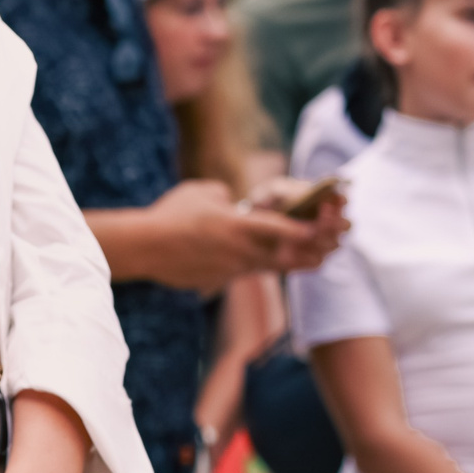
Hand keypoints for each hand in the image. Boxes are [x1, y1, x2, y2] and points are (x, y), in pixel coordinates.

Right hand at [145, 181, 344, 291]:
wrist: (145, 247)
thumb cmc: (171, 214)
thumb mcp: (201, 192)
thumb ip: (225, 196)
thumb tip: (233, 203)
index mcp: (239, 225)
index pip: (283, 228)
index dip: (308, 229)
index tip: (326, 228)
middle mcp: (241, 250)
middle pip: (286, 256)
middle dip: (312, 253)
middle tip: (328, 251)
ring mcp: (230, 268)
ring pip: (268, 266)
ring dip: (290, 262)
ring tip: (310, 259)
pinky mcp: (218, 280)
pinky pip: (242, 272)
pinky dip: (252, 266)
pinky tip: (254, 259)